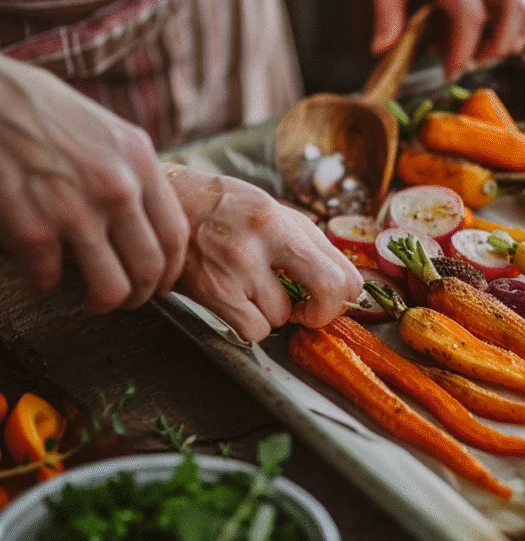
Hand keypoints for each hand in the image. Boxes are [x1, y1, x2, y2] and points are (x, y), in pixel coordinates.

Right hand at [0, 59, 189, 311]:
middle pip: (149, 269)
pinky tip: (42, 272)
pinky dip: (46, 282)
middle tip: (129, 299)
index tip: (161, 281)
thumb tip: (150, 217)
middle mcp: (117, 189)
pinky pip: (50, 278)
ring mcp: (75, 211)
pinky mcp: (32, 230)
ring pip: (110, 288)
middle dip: (141, 295)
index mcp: (140, 163)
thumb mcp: (109, 132)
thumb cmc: (46, 111)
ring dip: (103, 302)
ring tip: (94, 300)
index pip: (176, 236)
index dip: (171, 270)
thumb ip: (134, 173)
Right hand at [166, 166, 362, 341]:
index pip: (341, 269)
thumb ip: (307, 242)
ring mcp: (238, 269)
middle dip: (324, 311)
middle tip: (310, 311)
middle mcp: (265, 240)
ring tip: (252, 289)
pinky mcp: (214, 293)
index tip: (334, 296)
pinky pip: (254, 331)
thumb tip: (343, 281)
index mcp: (283, 220)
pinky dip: (250, 325)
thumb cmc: (223, 209)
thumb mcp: (272, 210)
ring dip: (273, 313)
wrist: (162, 208)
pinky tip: (238, 304)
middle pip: (328, 291)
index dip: (345, 293)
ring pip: (283, 318)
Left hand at [358, 0, 524, 77]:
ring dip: (520, 27)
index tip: (449, 69)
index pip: (469, 11)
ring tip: (492, 47)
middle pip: (512, 3)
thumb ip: (385, 8)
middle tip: (470, 61)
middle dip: (497, 44)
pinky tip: (508, 26)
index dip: (463, 48)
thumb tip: (383, 49)